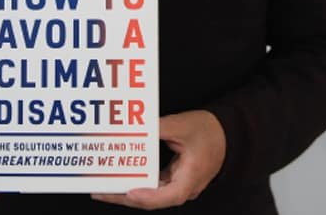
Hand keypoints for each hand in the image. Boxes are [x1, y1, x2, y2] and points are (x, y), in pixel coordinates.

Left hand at [91, 110, 225, 209]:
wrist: (225, 133)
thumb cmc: (209, 132)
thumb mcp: (182, 125)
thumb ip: (158, 128)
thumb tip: (135, 129)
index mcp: (190, 179)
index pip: (167, 195)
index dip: (146, 196)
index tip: (128, 191)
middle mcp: (183, 188)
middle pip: (152, 199)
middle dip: (124, 196)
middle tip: (100, 191)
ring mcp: (177, 185)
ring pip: (150, 195)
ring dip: (127, 191)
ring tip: (104, 185)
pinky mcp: (173, 179)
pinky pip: (152, 186)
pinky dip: (136, 182)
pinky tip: (121, 175)